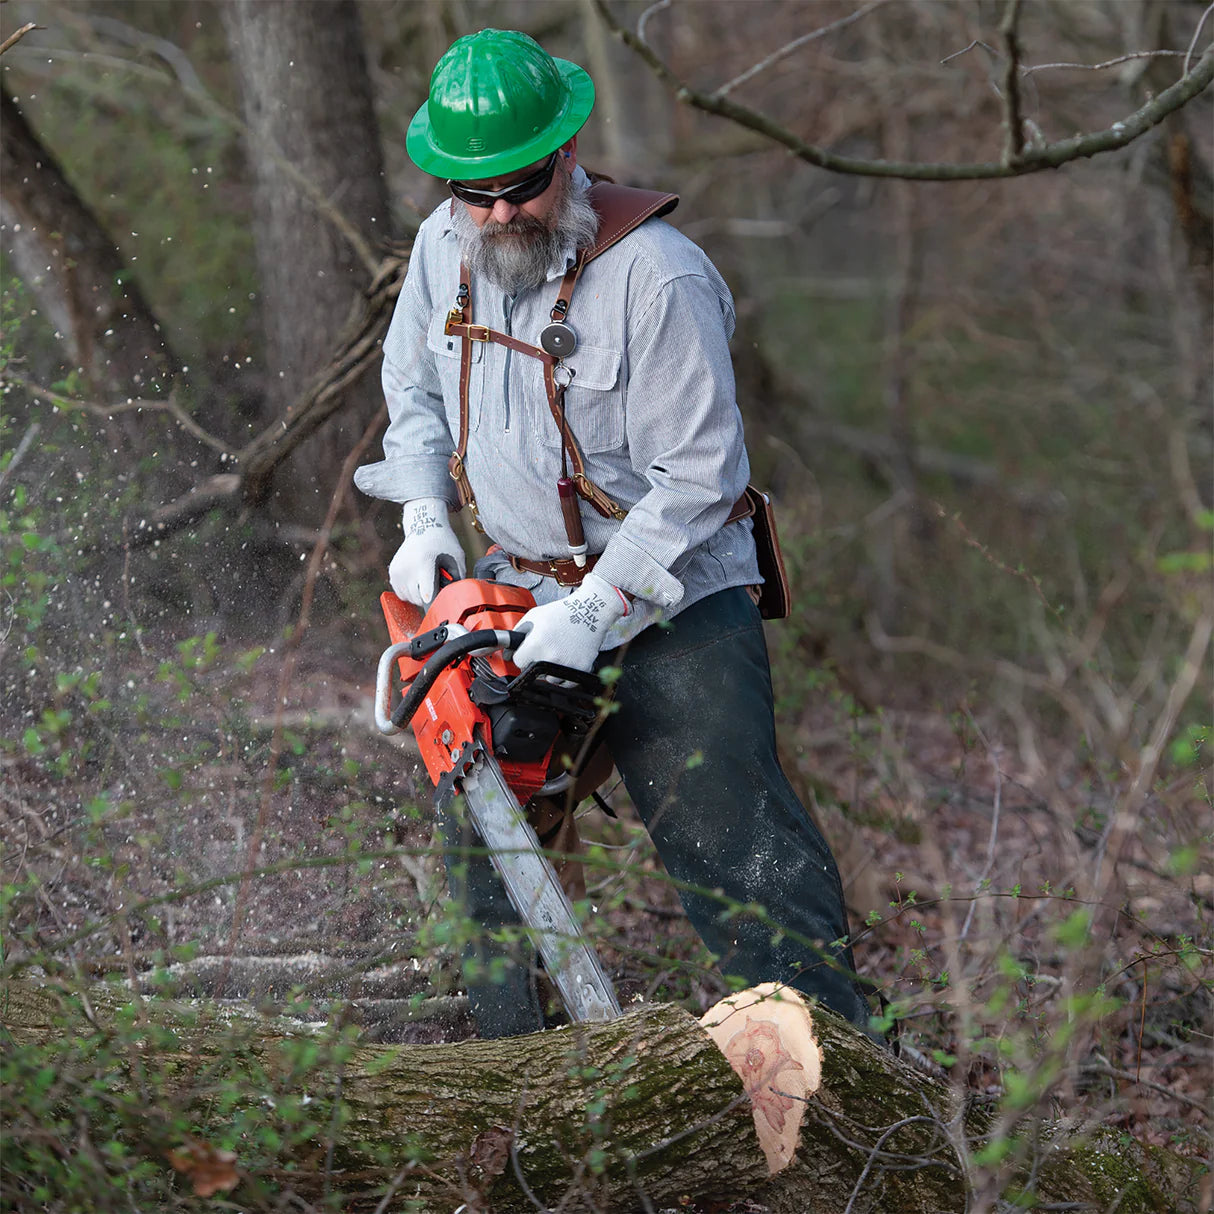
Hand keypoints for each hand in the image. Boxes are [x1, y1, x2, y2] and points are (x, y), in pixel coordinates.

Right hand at [388, 498, 465, 604]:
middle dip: (430, 598)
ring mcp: (398, 571)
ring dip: (419, 596)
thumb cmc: (444, 543)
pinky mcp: (392, 572)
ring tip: (427, 581)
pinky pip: (402, 593)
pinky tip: (418, 580)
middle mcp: (408, 568)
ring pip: (409, 599)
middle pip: (419, 600)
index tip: (442, 605)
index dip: (435, 603)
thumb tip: (457, 599)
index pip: (426, 594)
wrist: (424, 527)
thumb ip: (459, 579)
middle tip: (438, 585)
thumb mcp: (458, 557)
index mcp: (424, 563)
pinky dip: (410, 592)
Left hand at [511, 573, 628, 673]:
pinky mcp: (581, 668)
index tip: (527, 650)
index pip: (518, 662)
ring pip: (549, 679)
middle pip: (533, 672)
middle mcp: (551, 657)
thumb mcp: (533, 616)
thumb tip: (506, 651)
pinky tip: (565, 660)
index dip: (521, 654)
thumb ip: (517, 634)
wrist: (589, 611)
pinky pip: (566, 682)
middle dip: (534, 661)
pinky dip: (564, 675)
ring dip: (549, 670)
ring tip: (557, 652)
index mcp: (537, 644)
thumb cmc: (561, 612)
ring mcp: (567, 664)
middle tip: (545, 647)